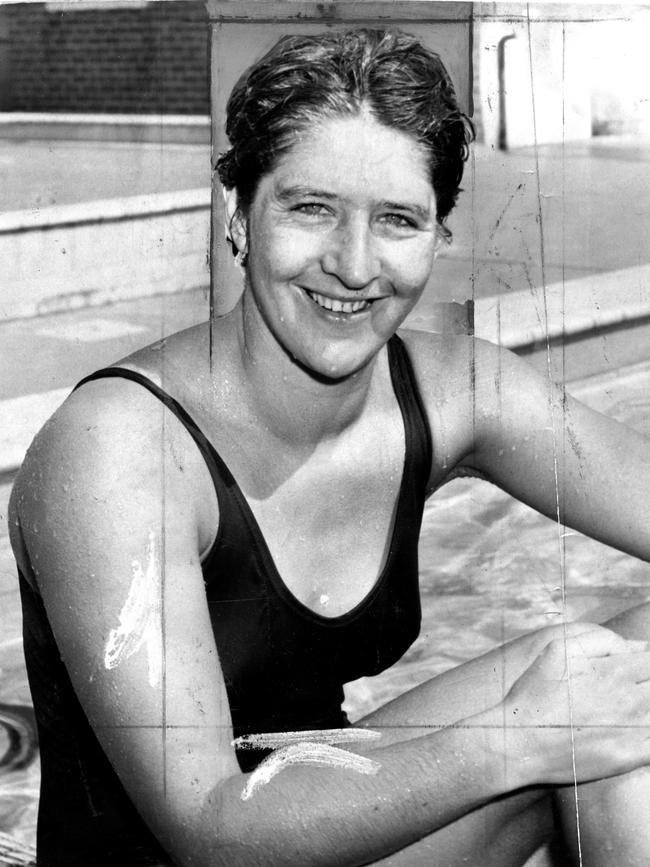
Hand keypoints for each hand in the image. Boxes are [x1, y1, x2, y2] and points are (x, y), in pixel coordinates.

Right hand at [503, 625, 649, 785]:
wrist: (519, 741)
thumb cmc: (535, 693)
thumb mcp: (557, 649)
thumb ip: (599, 640)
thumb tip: (636, 646)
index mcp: (614, 670)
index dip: (645, 662)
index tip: (636, 668)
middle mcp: (629, 699)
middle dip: (647, 683)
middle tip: (632, 688)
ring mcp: (632, 730)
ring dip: (647, 708)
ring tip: (629, 708)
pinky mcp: (629, 757)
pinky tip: (638, 730)